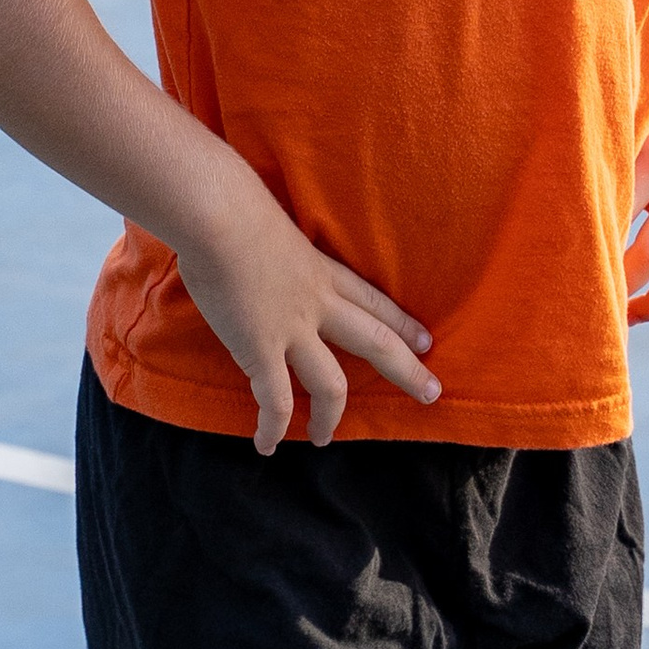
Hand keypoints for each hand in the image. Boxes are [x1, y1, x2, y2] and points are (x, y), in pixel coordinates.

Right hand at [177, 183, 437, 453]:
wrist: (217, 213)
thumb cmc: (230, 204)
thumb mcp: (269, 224)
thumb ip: (270, 245)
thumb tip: (249, 247)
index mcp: (321, 269)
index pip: (373, 300)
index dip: (402, 322)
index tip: (426, 340)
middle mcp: (317, 302)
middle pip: (376, 341)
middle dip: (406, 370)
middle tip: (431, 393)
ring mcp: (293, 328)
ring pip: (332, 384)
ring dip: (331, 416)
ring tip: (325, 439)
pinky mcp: (261, 348)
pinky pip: (276, 399)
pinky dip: (274, 426)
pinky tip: (267, 444)